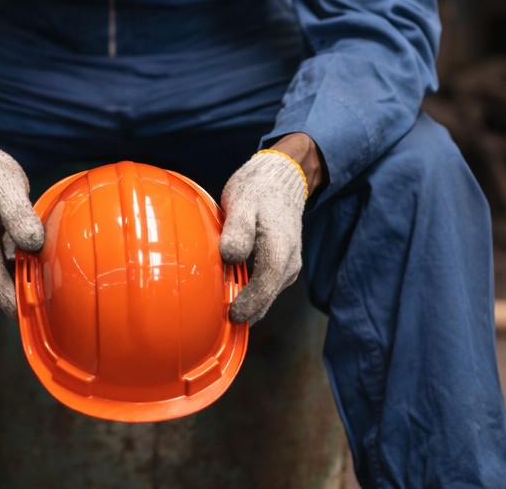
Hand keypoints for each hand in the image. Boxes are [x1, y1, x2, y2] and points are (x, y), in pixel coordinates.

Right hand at [0, 126, 44, 315]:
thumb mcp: (8, 187)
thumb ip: (20, 216)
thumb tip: (35, 244)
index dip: (15, 302)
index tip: (38, 310)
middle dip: (18, 302)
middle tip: (49, 307)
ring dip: (16, 291)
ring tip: (46, 291)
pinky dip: (12, 278)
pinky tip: (34, 271)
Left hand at [219, 136, 319, 326]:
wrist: (281, 179)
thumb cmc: (258, 189)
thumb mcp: (242, 203)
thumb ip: (237, 231)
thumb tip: (230, 257)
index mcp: (279, 249)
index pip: (265, 285)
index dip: (249, 304)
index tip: (231, 316)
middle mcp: (288, 262)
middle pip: (266, 297)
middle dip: (246, 313)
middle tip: (217, 326)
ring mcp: (287, 265)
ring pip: (267, 294)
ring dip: (248, 305)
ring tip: (220, 316)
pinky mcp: (280, 263)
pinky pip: (266, 286)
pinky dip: (251, 295)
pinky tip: (231, 297)